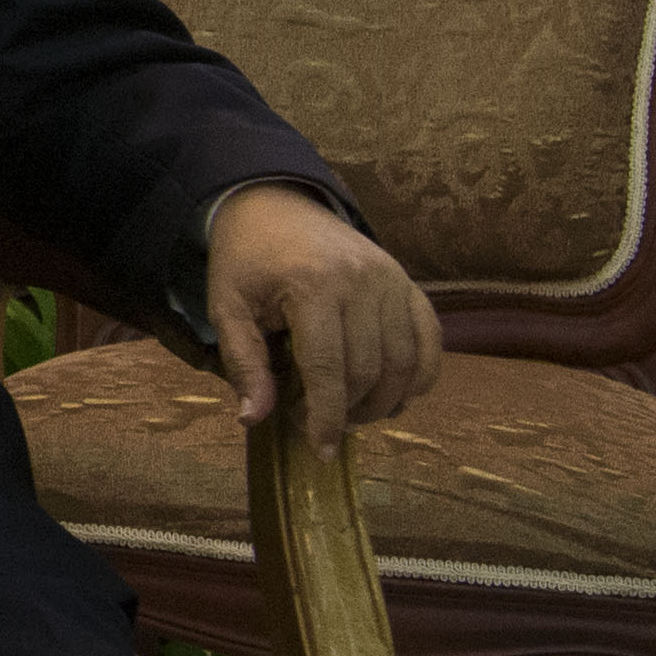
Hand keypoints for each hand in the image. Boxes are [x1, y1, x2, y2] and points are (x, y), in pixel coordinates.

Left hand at [203, 184, 439, 440]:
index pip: (328, 369)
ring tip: (351, 413)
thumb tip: (254, 419)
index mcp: (313, 286)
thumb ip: (243, 362)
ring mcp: (392, 280)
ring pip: (404, 361)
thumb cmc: (247, 260)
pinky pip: (430, 338)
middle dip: (349, 411)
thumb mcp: (226, 306)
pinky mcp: (408, 282)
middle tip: (321, 423)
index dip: (325, 417)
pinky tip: (395, 396)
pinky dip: (421, 375)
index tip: (320, 450)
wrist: (276, 205)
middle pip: (369, 370)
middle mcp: (363, 281)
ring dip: (384, 400)